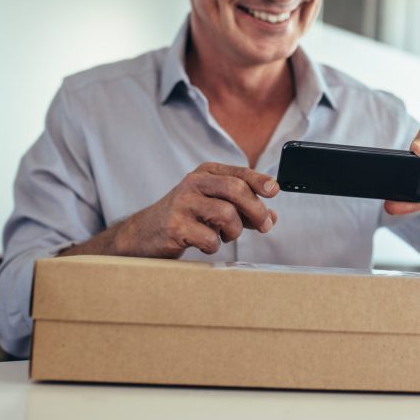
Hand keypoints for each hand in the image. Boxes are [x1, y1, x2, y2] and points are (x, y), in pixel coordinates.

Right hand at [114, 163, 278, 257]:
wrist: (145, 234)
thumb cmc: (186, 218)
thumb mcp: (214, 206)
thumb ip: (243, 209)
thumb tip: (272, 216)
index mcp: (205, 173)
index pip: (239, 173)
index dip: (260, 182)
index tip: (275, 191)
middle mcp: (193, 183)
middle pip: (236, 190)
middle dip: (256, 210)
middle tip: (264, 226)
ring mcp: (183, 203)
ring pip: (227, 214)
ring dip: (233, 231)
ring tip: (224, 236)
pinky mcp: (175, 226)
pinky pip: (210, 238)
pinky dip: (213, 246)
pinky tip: (205, 244)